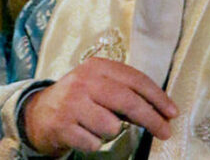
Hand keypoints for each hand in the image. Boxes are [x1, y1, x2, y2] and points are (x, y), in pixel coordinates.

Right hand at [23, 58, 177, 155]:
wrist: (37, 113)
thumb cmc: (79, 99)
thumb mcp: (100, 86)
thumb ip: (126, 92)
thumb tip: (161, 111)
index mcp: (98, 67)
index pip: (136, 80)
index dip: (158, 97)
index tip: (172, 112)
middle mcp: (84, 81)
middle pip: (128, 101)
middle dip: (152, 119)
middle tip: (165, 132)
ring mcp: (71, 103)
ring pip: (111, 125)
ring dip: (111, 131)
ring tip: (98, 126)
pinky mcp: (61, 126)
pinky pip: (93, 143)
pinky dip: (93, 143)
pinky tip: (83, 134)